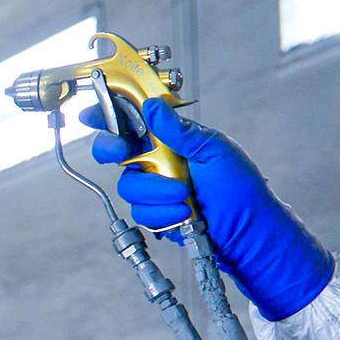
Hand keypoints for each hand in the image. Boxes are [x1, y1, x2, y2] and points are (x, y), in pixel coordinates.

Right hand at [81, 99, 332, 321]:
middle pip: (115, 151)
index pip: (132, 118)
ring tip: (185, 196)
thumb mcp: (215, 150)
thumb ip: (180, 131)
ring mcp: (154, 187)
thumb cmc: (241, 189)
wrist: (248, 232)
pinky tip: (184, 214)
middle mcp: (158, 159)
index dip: (107, 113)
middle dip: (114, 150)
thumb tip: (152, 106)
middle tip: (125, 153)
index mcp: (172, 137)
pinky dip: (162, 214)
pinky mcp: (155, 213)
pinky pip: (141, 212)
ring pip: (128, 186)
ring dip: (155, 191)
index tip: (91, 114)